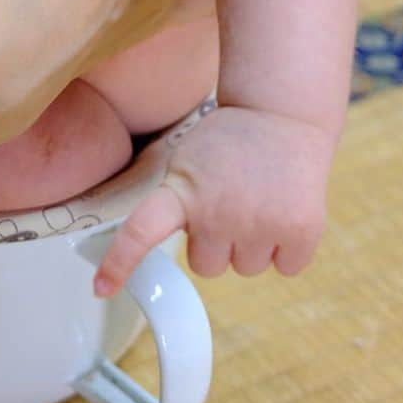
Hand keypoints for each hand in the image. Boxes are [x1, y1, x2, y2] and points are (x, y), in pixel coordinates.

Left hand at [93, 106, 339, 296]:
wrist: (281, 113)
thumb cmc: (228, 141)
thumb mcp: (186, 161)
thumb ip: (177, 202)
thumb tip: (161, 245)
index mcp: (183, 192)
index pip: (140, 233)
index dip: (120, 264)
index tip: (101, 288)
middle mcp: (219, 214)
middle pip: (206, 266)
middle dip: (215, 241)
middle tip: (228, 201)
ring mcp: (262, 226)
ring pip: (245, 268)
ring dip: (251, 244)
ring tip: (258, 199)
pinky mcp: (301, 232)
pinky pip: (285, 267)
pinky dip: (286, 247)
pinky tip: (284, 210)